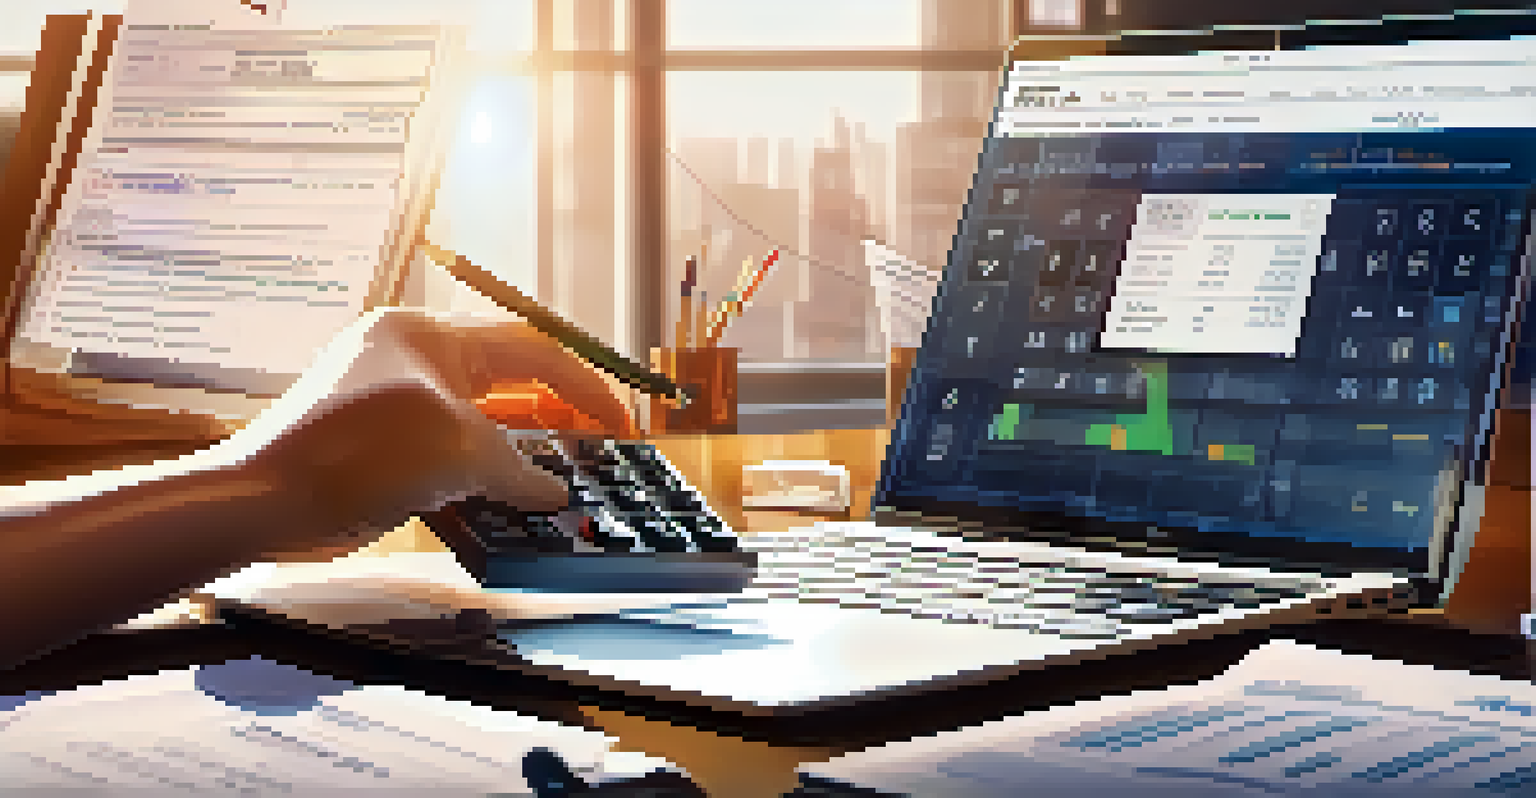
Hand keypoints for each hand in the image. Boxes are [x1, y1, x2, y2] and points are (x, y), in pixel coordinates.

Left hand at [232, 307, 636, 560]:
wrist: (261, 501)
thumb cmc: (353, 454)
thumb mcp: (459, 453)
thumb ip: (519, 470)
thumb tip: (553, 492)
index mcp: (429, 335)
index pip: (530, 348)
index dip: (584, 386)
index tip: (617, 423)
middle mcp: (408, 356)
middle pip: (503, 378)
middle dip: (551, 414)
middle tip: (591, 450)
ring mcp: (387, 398)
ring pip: (474, 418)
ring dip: (514, 448)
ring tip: (551, 478)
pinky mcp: (370, 442)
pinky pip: (442, 448)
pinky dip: (475, 470)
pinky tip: (495, 497)